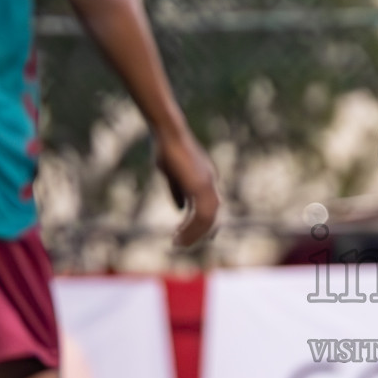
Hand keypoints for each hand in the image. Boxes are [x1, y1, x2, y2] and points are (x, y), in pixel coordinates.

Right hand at [155, 128, 219, 246]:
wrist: (167, 133)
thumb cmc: (166, 148)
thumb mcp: (171, 173)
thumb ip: (178, 191)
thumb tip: (180, 209)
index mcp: (206, 179)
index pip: (211, 208)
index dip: (204, 225)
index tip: (193, 237)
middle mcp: (210, 183)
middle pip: (211, 216)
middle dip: (198, 233)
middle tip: (182, 245)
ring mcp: (207, 185)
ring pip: (207, 220)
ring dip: (193, 234)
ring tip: (178, 244)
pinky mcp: (199, 187)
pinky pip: (200, 215)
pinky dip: (190, 228)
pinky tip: (178, 235)